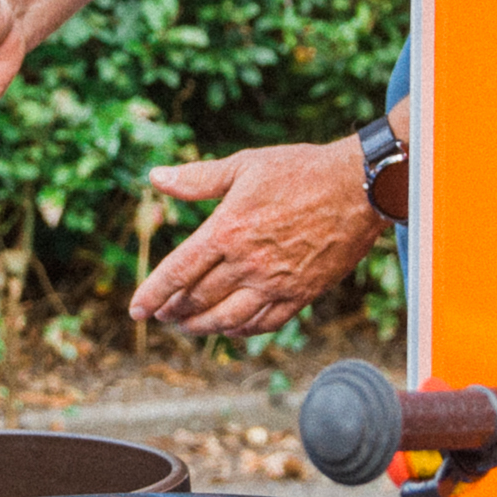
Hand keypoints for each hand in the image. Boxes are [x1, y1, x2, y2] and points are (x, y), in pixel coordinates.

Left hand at [131, 140, 381, 336]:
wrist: (360, 186)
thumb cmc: (300, 170)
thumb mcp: (244, 166)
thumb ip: (197, 179)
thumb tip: (155, 177)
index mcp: (227, 230)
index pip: (178, 272)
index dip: (152, 294)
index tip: (136, 310)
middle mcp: (248, 263)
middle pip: (198, 299)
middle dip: (174, 312)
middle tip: (161, 316)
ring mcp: (276, 282)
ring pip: (228, 318)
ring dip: (202, 327)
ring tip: (187, 327)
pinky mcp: (303, 293)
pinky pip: (265, 322)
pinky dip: (242, 330)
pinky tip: (230, 329)